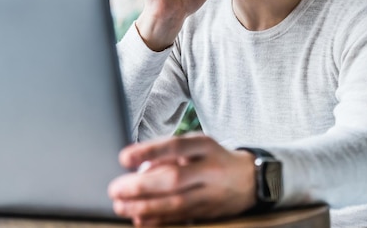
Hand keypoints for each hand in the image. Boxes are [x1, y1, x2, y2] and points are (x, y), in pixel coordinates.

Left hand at [108, 133, 255, 226]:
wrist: (251, 179)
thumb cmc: (214, 159)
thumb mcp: (197, 146)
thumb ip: (170, 154)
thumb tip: (139, 168)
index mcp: (206, 146)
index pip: (176, 147)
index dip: (149, 152)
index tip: (124, 157)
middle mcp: (210, 169)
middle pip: (174, 179)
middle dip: (141, 186)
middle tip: (115, 189)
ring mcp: (211, 193)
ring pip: (175, 203)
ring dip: (144, 206)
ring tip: (121, 206)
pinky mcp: (209, 212)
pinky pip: (180, 218)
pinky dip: (158, 220)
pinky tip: (140, 219)